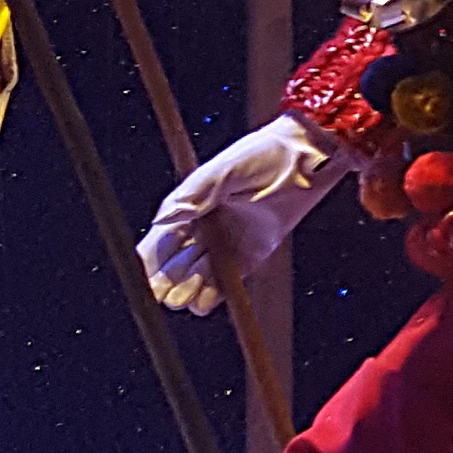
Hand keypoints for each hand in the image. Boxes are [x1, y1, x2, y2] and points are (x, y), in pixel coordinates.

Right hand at [141, 114, 343, 309]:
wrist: (307, 159)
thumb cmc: (264, 155)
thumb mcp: (226, 170)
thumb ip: (196, 194)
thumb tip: (164, 217)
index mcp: (188, 207)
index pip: (158, 243)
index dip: (149, 263)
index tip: (145, 279)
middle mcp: (202, 230)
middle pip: (173, 267)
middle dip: (167, 282)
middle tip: (168, 290)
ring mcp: (225, 245)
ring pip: (196, 280)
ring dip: (189, 290)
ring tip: (188, 293)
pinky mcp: (249, 257)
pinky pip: (225, 285)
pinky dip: (214, 295)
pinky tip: (208, 298)